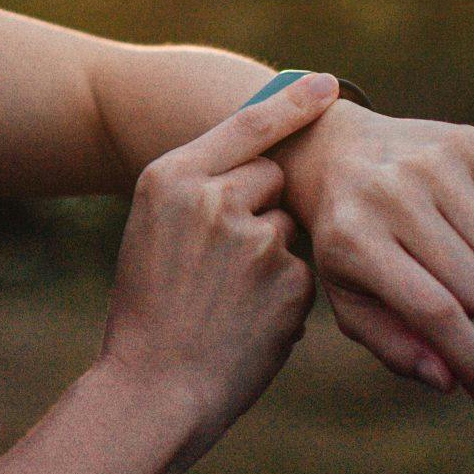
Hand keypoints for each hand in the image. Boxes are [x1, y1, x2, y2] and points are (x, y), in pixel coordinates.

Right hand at [98, 70, 335, 466]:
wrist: (154, 389)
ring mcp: (256, 239)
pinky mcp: (292, 282)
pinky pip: (302, 273)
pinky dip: (282, 295)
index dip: (291, 103)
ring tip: (227, 301)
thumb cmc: (147, 312)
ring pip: (288, 229)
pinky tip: (246, 323)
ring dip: (271, 256)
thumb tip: (264, 175)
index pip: (246, 124)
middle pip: (271, 178)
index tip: (326, 85)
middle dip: (262, 207)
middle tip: (222, 260)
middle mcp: (214, 197)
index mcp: (169, 178)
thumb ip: (199, 194)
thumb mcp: (151, 233)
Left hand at [273, 102, 473, 405]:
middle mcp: (393, 193)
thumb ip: (394, 346)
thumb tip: (449, 380)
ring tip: (463, 264)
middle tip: (449, 294)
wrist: (337, 152)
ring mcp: (434, 162)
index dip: (472, 360)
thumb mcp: (349, 297)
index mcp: (354, 238)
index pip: (434, 310)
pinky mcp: (472, 142)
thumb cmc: (347, 240)